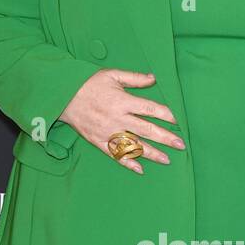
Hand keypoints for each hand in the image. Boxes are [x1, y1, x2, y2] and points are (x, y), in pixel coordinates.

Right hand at [59, 69, 184, 173]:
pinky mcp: (99, 141)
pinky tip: (140, 169)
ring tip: (166, 160)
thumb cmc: (88, 83)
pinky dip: (128, 162)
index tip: (178, 121)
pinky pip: (115, 154)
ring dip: (151, 153)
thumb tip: (154, 78)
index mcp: (122, 101)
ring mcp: (108, 132)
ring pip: (133, 145)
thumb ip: (134, 78)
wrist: (62, 96)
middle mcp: (117, 119)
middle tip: (181, 145)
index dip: (166, 115)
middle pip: (146, 130)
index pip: (150, 109)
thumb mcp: (112, 75)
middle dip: (165, 138)